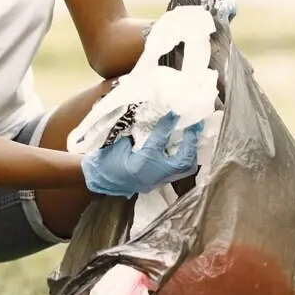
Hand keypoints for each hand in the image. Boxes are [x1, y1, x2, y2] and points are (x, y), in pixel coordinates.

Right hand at [82, 111, 204, 197]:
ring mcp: (158, 181)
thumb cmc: (106, 160)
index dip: (167, 125)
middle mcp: (154, 175)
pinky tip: (184, 146)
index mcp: (141, 164)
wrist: (100, 180)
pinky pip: (179, 172)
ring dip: (191, 152)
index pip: (159, 142)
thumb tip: (152, 117)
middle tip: (194, 126)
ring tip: (192, 135)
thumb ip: (135, 132)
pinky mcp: (159, 182)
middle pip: (182, 161)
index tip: (173, 112)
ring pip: (184, 169)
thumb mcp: (118, 143)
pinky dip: (184, 158)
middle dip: (191, 143)